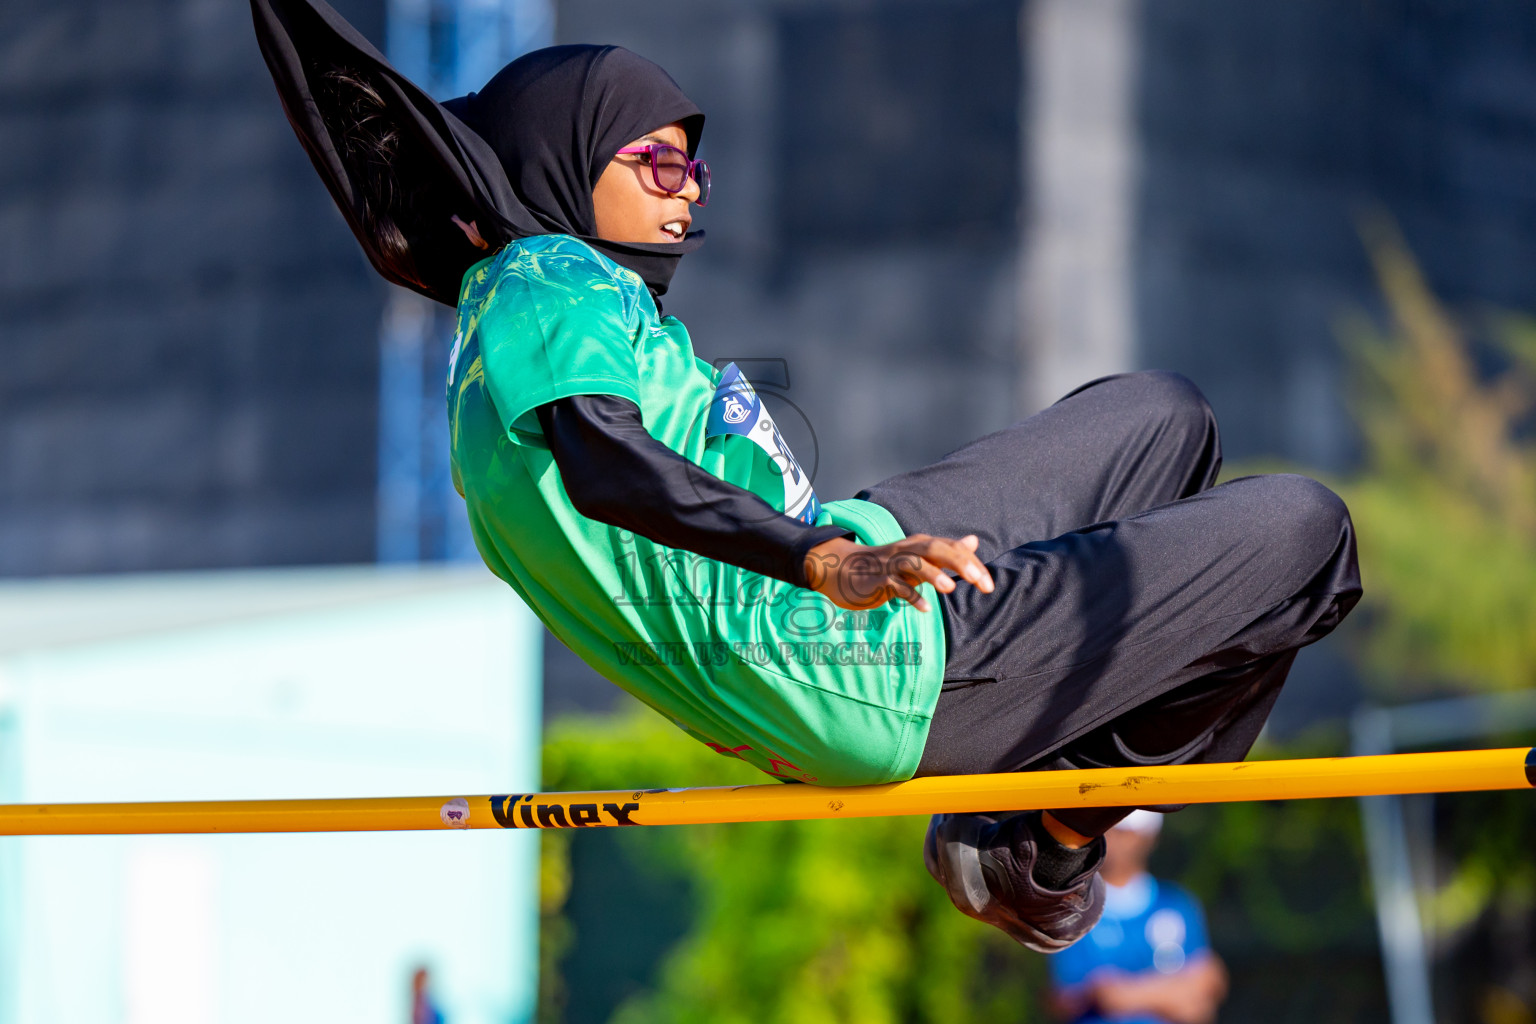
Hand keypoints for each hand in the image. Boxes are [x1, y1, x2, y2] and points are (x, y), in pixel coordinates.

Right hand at [802, 533, 994, 611]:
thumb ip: (946, 552)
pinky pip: (895, 587)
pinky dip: (910, 596)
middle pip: (936, 549)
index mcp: (920, 545)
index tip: (988, 584)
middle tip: (981, 581)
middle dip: (959, 563)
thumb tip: (973, 541)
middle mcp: (907, 550)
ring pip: (914, 564)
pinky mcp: (877, 581)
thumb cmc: (886, 566)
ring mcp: (891, 564)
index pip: (950, 548)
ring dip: (932, 575)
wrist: (843, 570)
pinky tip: (925, 609)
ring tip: (950, 589)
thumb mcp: (919, 557)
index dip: (971, 563)